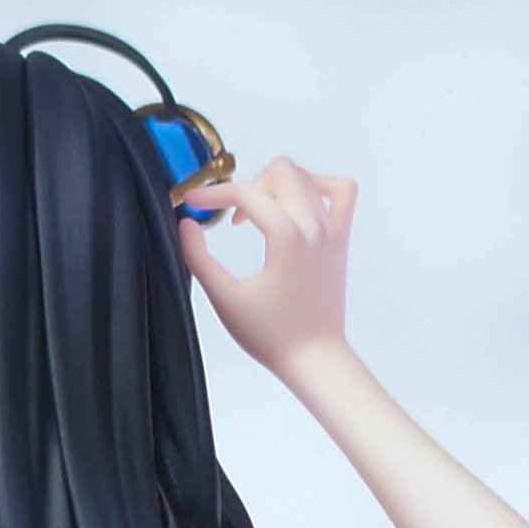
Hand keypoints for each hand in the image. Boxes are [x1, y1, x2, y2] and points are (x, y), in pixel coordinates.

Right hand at [180, 157, 355, 377]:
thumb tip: (186, 224)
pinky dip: (318, 186)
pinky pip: (340, 192)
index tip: (192, 203)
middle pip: (280, 170)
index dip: (212, 194)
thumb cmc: (270, 335)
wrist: (313, 358)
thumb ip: (198, 258)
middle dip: (250, 184)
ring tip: (262, 215)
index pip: (245, 193)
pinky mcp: (341, 239)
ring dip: (277, 185)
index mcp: (286, 238)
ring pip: (306, 176)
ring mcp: (332, 231)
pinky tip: (296, 206)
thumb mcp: (225, 298)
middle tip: (235, 217)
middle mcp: (314, 227)